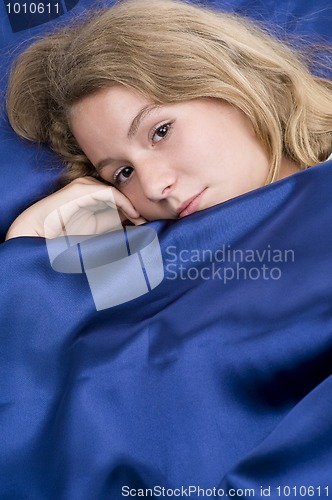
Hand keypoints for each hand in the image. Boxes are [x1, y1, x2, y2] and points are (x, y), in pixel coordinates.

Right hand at [5, 177, 146, 239]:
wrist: (38, 238)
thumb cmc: (66, 239)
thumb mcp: (99, 236)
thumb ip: (117, 231)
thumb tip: (141, 233)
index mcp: (97, 201)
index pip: (123, 204)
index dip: (138, 214)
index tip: (152, 227)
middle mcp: (93, 191)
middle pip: (123, 197)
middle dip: (139, 210)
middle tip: (155, 223)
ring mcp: (86, 188)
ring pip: (119, 194)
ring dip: (134, 206)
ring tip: (146, 221)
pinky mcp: (82, 189)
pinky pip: (109, 193)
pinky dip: (124, 203)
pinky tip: (135, 216)